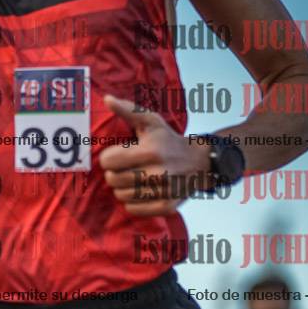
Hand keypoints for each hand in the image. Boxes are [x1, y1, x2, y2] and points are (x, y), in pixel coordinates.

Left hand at [99, 95, 210, 215]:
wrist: (200, 162)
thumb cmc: (168, 139)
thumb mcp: (151, 121)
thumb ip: (128, 110)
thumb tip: (107, 99)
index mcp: (151, 150)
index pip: (108, 161)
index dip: (110, 157)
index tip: (120, 154)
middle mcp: (158, 173)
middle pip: (112, 180)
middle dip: (114, 172)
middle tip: (126, 167)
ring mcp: (163, 192)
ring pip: (120, 196)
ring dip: (123, 188)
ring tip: (135, 178)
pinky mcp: (166, 207)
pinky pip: (132, 209)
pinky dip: (132, 202)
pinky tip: (142, 190)